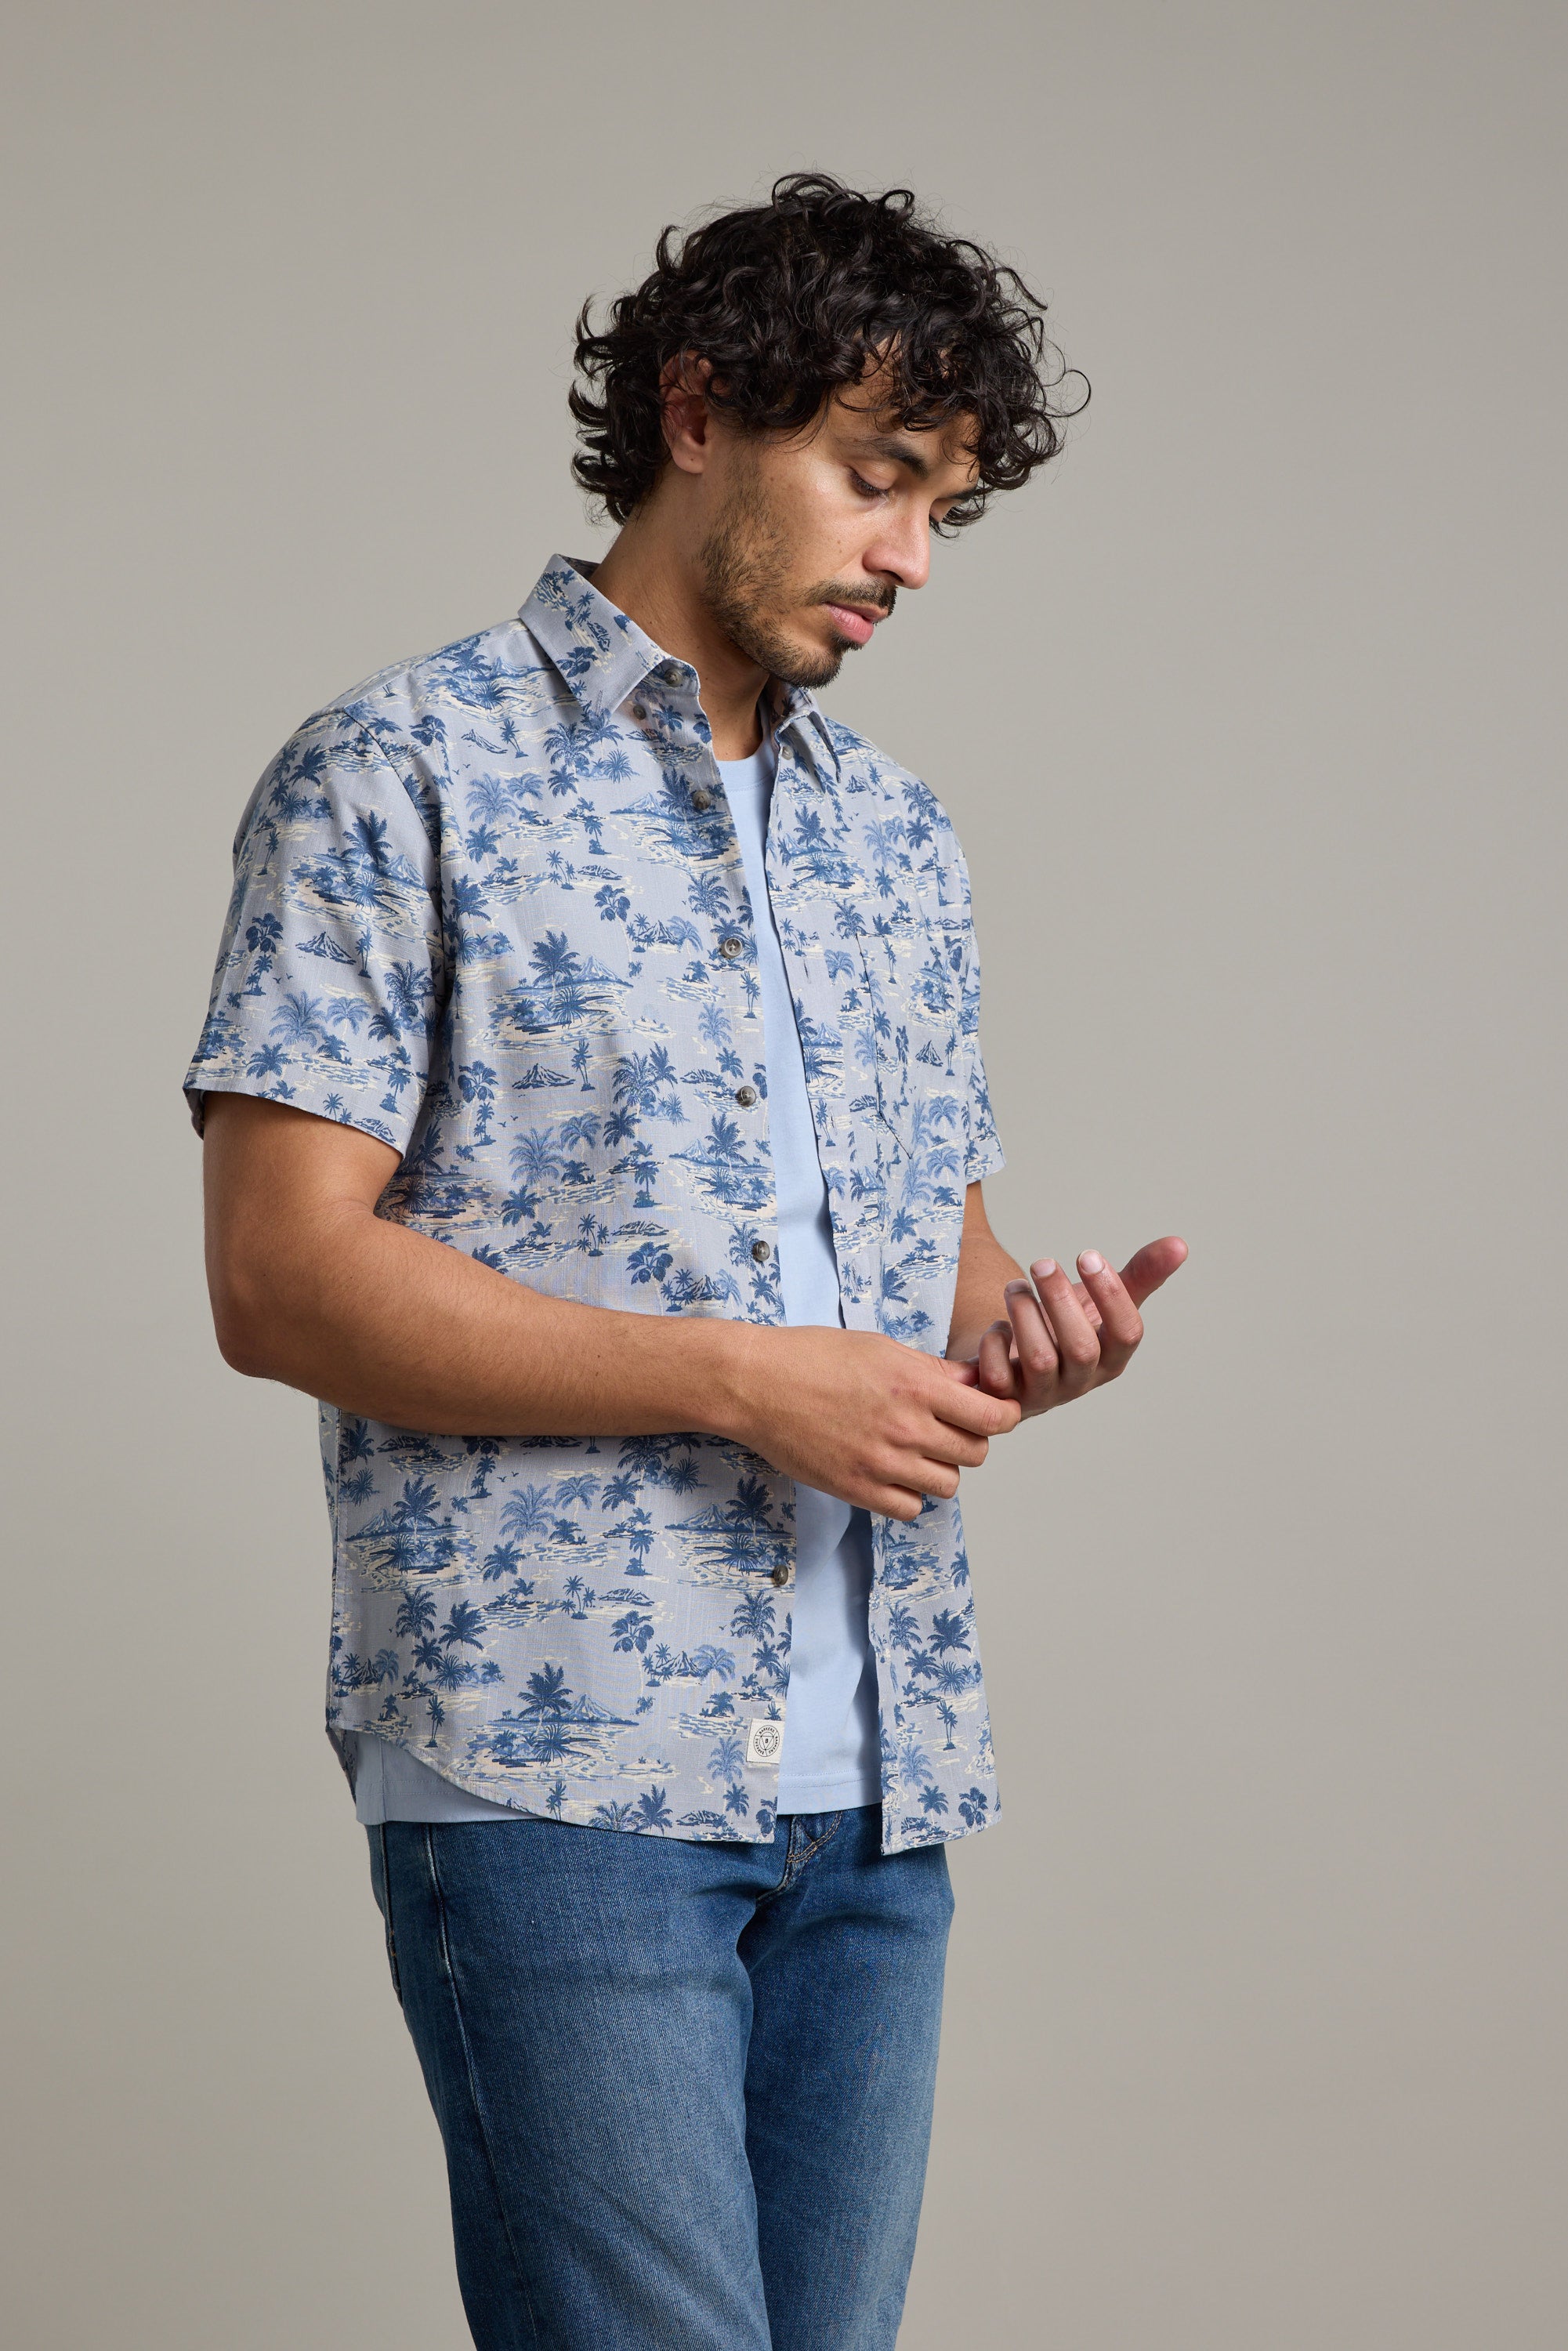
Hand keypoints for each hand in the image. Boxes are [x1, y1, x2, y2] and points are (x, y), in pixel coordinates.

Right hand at [727, 1326, 1021, 1520]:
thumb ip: (932, 1370)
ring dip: (940, 1468)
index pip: (993, 1416)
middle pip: (976, 1453)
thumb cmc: (814, 1356)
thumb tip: (976, 1382)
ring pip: (947, 1484)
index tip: (993, 1412)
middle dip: (970, 1439)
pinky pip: (910, 1508)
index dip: (1001, 1415)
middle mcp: (905, 1427)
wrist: (755, 1383)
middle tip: (947, 1428)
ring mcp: (881, 1463)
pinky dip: (909, 1494)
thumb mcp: (881, 1347)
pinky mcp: (856, 1489)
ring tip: (916, 1450)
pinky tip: (892, 1472)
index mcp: (917, 1385)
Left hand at [956, 1237, 1186, 1419]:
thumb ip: (1139, 1276)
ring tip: (1015, 1287)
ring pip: (1040, 1359)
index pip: (1127, 1334)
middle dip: (1061, 1300)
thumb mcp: (1101, 1303)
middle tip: (1042, 1263)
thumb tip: (1179, 1244)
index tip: (1088, 1254)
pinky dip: (995, 1344)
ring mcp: (1043, 1393)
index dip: (1111, 1294)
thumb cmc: (1065, 1329)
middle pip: (1082, 1349)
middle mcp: (1081, 1380)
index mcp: (1112, 1358)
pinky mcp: (1005, 1398)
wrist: (1017, 1364)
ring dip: (1025, 1314)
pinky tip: (999, 1326)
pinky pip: (998, 1378)